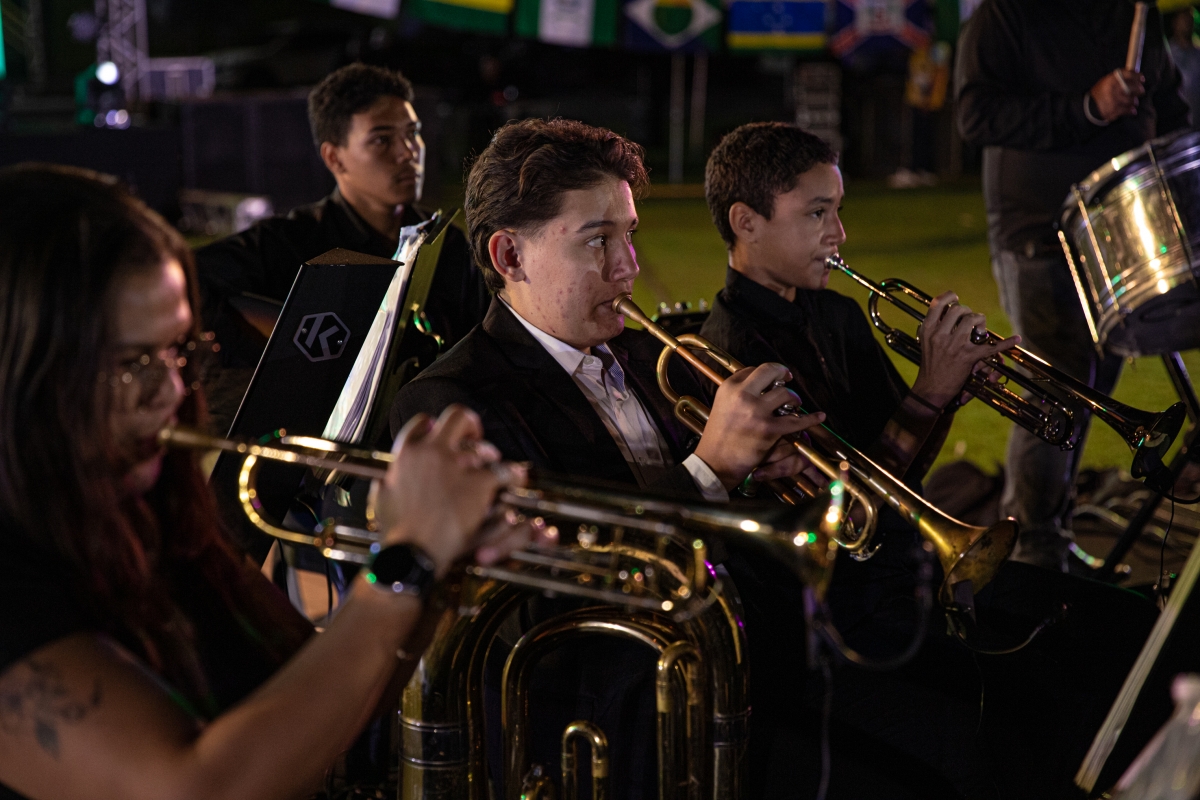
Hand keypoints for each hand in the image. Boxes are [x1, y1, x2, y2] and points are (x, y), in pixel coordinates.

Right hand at [369, 405, 527, 576]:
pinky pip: (504, 471)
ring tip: (493, 463)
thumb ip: (385, 481)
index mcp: (407, 453)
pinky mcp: (479, 484)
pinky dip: (513, 475)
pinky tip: (515, 478)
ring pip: (484, 445)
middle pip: (457, 417)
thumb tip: (385, 478)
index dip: (435, 426)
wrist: (412, 552)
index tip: (442, 434)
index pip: (423, 422)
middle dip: (470, 425)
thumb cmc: (396, 531)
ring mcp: (457, 466)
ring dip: (491, 454)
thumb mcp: (381, 498)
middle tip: (475, 438)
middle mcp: (432, 452)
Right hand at [692, 362, 825, 489]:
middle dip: (782, 373)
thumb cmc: (718, 437)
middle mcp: (742, 395)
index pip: (753, 369)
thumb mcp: (721, 405)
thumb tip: (761, 383)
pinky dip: (810, 419)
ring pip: (785, 394)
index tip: (775, 377)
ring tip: (794, 405)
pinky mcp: (768, 430)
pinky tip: (819, 417)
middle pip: (770, 371)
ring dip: (794, 398)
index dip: (767, 373)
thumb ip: (737, 392)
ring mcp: (756, 412)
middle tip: (787, 379)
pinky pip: (796, 420)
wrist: (714, 462)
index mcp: (729, 387)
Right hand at [911, 292, 1018, 409]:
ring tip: (979, 329)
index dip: (950, 296)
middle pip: (958, 309)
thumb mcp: (926, 342)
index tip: (956, 299)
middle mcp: (939, 335)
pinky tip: (1016, 339)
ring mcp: (953, 345)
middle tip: (971, 320)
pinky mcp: (967, 357)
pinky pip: (989, 347)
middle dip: (969, 312)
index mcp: (927, 329)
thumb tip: (949, 311)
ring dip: (980, 321)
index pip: (937, 303)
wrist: (930, 389)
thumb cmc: (930, 364)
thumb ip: (935, 326)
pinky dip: (1005, 343)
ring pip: (972, 319)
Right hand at [1090, 69, 1143, 120]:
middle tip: (1141, 91)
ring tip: (1135, 102)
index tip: (1142, 79)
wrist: (1088, 108)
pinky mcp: (1113, 110)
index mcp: (1111, 80)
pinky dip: (1131, 111)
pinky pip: (1126, 110)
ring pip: (1130, 100)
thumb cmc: (1099, 93)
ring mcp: (1113, 100)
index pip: (1128, 74)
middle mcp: (1113, 89)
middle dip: (1139, 90)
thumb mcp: (1105, 82)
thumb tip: (1134, 74)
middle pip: (1132, 88)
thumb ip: (1118, 78)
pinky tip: (1132, 111)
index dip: (1137, 76)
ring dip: (1134, 101)